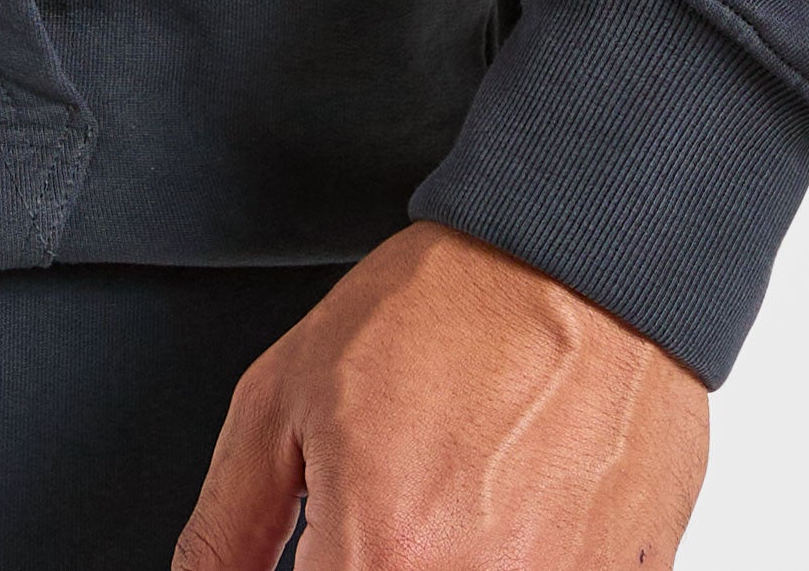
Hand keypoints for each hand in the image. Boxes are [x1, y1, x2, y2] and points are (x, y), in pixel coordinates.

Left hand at [175, 224, 707, 569]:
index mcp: (381, 556)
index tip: (319, 549)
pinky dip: (509, 558)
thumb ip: (227, 525)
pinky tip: (502, 510)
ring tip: (449, 499)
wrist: (581, 266)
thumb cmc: (446, 311)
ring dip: (438, 558)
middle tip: (382, 512)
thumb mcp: (284, 396)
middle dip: (366, 558)